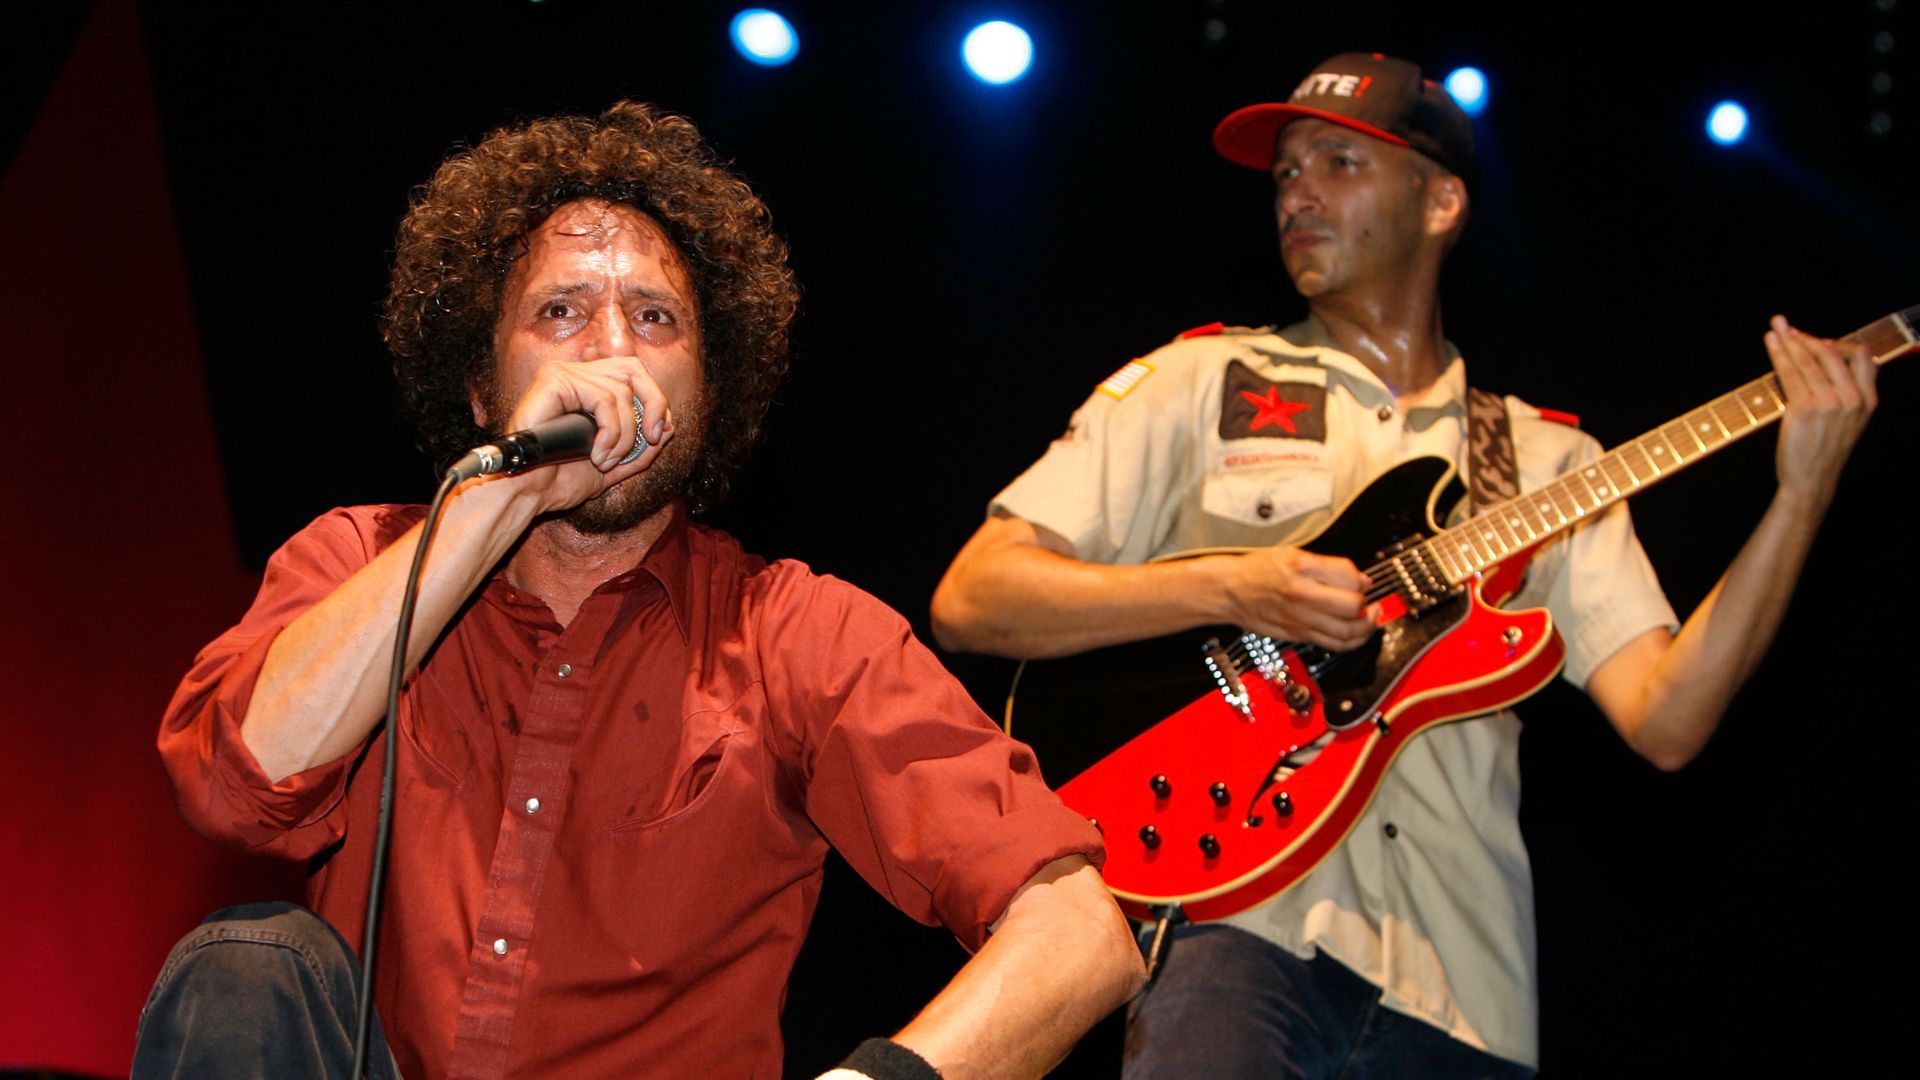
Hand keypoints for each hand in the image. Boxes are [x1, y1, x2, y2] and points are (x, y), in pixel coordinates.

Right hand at [500, 355, 676, 512]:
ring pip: (620, 392)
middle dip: (653, 405)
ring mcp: (562, 373)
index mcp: (586, 386)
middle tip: (652, 439)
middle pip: (633, 369)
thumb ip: (640, 449)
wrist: (528, 494)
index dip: (656, 401)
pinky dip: (611, 432)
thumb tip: (670, 427)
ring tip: (606, 460)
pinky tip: (597, 455)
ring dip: (624, 435)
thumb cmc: (559, 480)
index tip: (660, 435)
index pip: (634, 374)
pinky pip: (602, 399)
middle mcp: (574, 372)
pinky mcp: (552, 380)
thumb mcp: (613, 466)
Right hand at [1215, 546, 1376, 650]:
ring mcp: (1300, 618)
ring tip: (1370, 618)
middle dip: (1366, 603)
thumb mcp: (1292, 554)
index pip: (1349, 577)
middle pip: (1351, 607)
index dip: (1362, 579)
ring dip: (1366, 626)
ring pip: (1347, 632)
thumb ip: (1328, 566)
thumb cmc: (1257, 570)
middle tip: (1368, 600)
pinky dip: (1352, 642)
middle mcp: (1302, 595)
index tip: (1362, 580)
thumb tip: (1360, 580)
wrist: (1228, 590)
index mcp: (1301, 569)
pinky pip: (1333, 645)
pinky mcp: (1297, 634)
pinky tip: (1356, 633)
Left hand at [1764, 314, 1876, 504]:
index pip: (1863, 358)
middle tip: (1785, 325)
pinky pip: (1790, 373)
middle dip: (1806, 336)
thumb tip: (1823, 362)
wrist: (1811, 481)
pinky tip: (1771, 344)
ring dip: (1789, 341)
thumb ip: (1845, 394)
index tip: (1818, 340)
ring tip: (1775, 328)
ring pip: (1808, 361)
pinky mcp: (1805, 409)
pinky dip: (1779, 355)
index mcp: (1869, 401)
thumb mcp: (1847, 422)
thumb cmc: (1824, 450)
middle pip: (1832, 354)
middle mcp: (1853, 399)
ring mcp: (1830, 403)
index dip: (1840, 343)